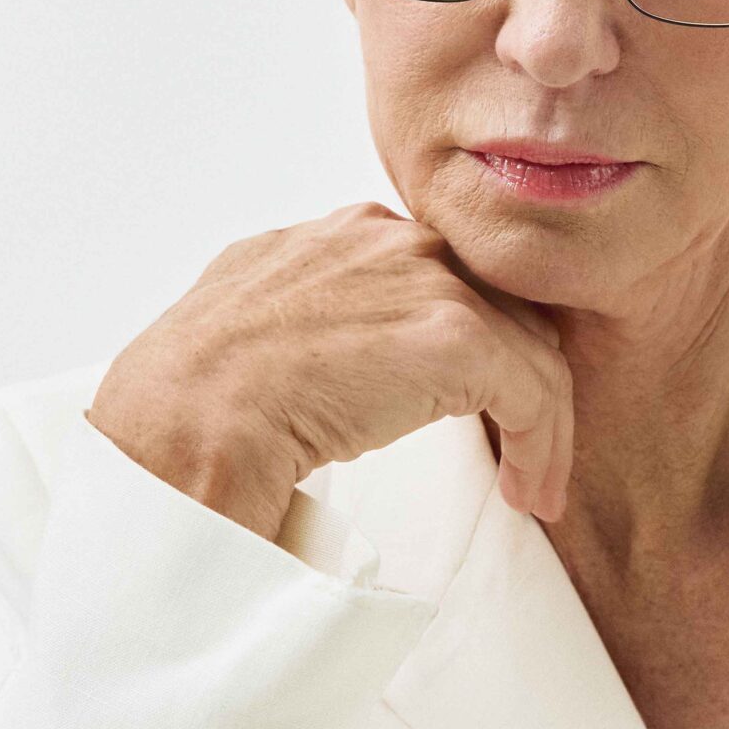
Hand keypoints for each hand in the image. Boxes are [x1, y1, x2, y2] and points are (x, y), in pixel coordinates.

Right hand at [86, 203, 572, 540]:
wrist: (185, 421)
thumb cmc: (196, 403)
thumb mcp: (252, 331)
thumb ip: (308, 323)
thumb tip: (329, 365)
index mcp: (338, 237)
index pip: (441, 280)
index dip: (473, 346)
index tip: (474, 408)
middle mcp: (387, 239)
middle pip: (495, 303)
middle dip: (515, 378)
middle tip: (520, 454)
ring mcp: (423, 280)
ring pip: (527, 345)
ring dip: (539, 422)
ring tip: (533, 488)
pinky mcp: (453, 334)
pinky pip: (533, 389)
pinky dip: (542, 445)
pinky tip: (530, 492)